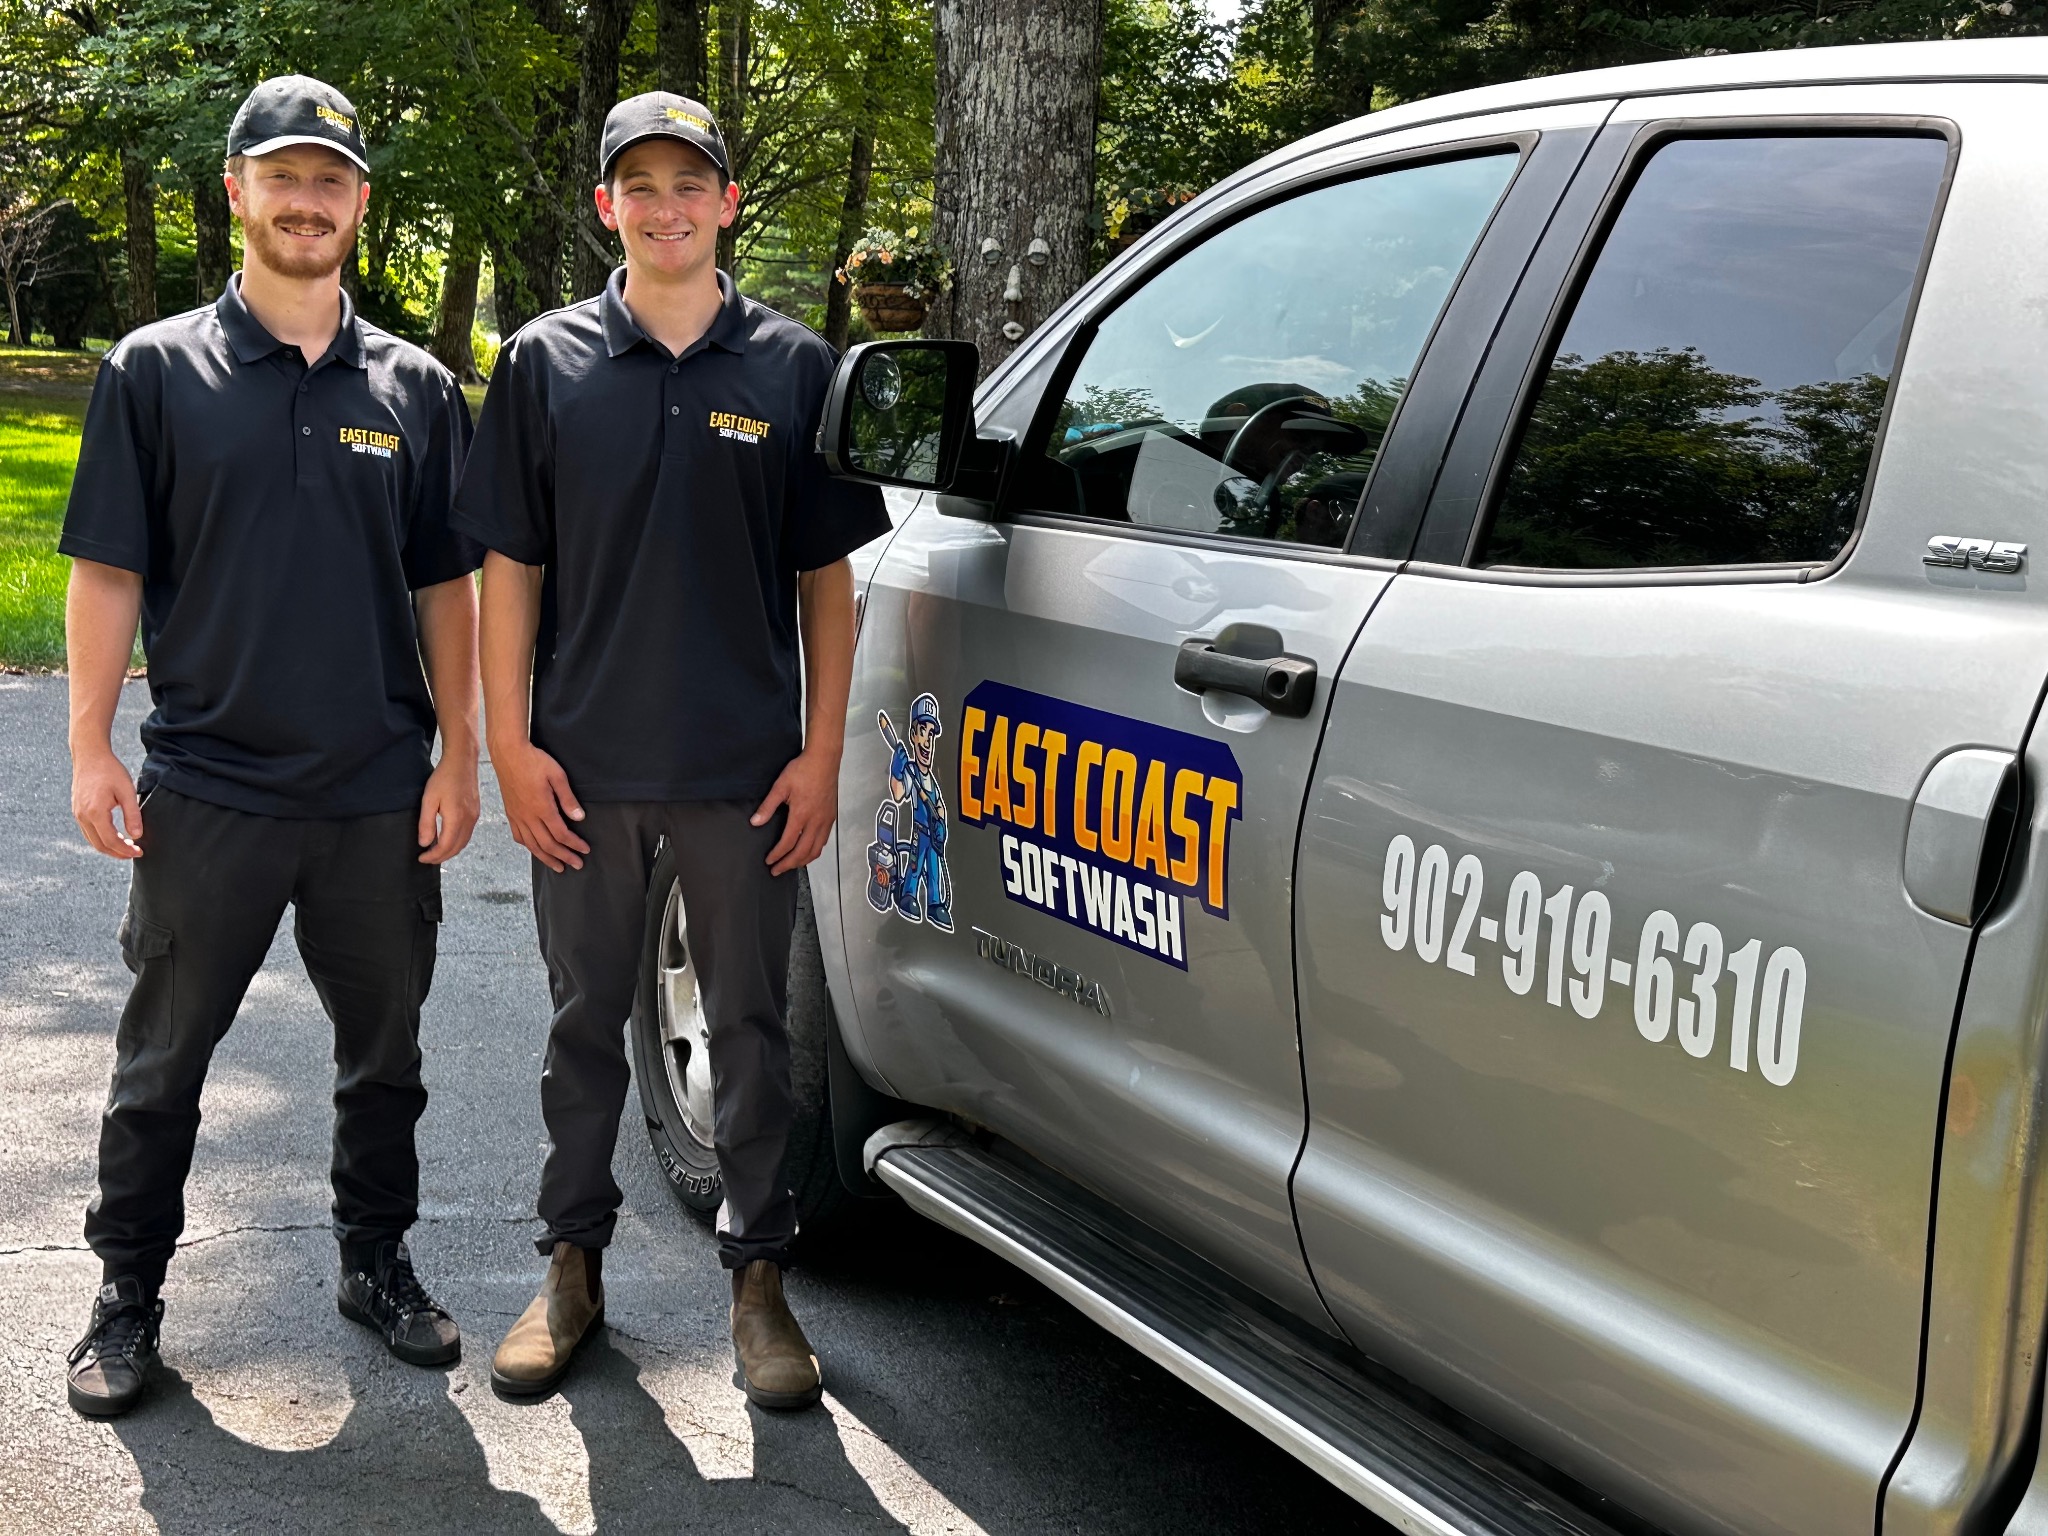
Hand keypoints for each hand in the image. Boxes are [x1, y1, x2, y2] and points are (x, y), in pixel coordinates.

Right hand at [72, 747, 142, 859]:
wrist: (90, 756)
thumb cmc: (110, 770)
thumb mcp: (127, 791)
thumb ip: (133, 815)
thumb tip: (136, 836)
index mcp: (95, 812)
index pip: (110, 841)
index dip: (125, 850)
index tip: (139, 852)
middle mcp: (82, 816)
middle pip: (99, 845)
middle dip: (118, 853)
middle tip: (135, 853)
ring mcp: (77, 813)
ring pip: (92, 840)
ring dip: (109, 847)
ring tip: (127, 847)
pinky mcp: (77, 810)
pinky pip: (87, 831)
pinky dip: (100, 838)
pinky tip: (114, 836)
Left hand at [416, 753, 480, 864]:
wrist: (462, 762)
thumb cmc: (444, 778)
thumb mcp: (429, 799)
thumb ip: (427, 823)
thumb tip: (424, 843)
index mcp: (456, 818)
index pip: (445, 846)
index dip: (433, 856)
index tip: (421, 858)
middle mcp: (469, 821)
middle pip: (457, 848)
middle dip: (442, 857)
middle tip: (427, 858)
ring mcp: (474, 817)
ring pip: (464, 843)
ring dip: (450, 851)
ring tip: (436, 852)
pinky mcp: (476, 812)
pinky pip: (467, 834)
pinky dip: (457, 842)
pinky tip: (448, 839)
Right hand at [494, 740, 588, 871]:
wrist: (508, 753)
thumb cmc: (534, 761)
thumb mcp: (557, 775)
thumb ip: (568, 798)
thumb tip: (579, 818)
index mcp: (542, 808)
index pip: (561, 834)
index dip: (574, 845)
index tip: (585, 850)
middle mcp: (528, 816)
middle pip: (548, 845)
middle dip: (564, 857)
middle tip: (577, 865)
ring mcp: (517, 816)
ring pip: (532, 845)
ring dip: (547, 858)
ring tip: (558, 866)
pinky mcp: (511, 813)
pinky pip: (519, 836)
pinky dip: (529, 847)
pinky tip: (535, 849)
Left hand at [752, 747, 838, 874]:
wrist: (824, 760)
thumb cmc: (804, 770)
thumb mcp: (780, 786)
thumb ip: (767, 806)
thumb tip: (755, 822)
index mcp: (801, 815)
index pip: (788, 843)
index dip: (777, 855)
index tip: (769, 861)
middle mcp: (816, 821)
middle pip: (802, 852)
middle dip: (788, 864)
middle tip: (777, 870)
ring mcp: (825, 820)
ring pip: (816, 849)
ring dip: (802, 861)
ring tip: (791, 865)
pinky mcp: (831, 817)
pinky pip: (824, 841)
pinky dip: (814, 851)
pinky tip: (808, 851)